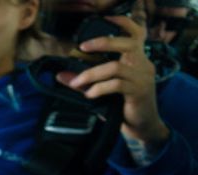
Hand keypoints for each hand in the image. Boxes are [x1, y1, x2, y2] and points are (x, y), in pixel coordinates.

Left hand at [57, 0, 169, 145]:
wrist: (142, 126)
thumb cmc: (123, 105)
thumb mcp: (104, 90)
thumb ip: (85, 81)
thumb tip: (61, 76)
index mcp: (137, 59)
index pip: (136, 34)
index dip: (123, 24)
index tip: (105, 20)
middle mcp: (143, 64)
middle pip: (128, 44)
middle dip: (103, 43)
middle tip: (83, 47)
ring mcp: (143, 77)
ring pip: (116, 67)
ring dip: (92, 74)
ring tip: (77, 83)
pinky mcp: (139, 91)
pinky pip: (117, 85)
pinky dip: (100, 88)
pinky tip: (90, 94)